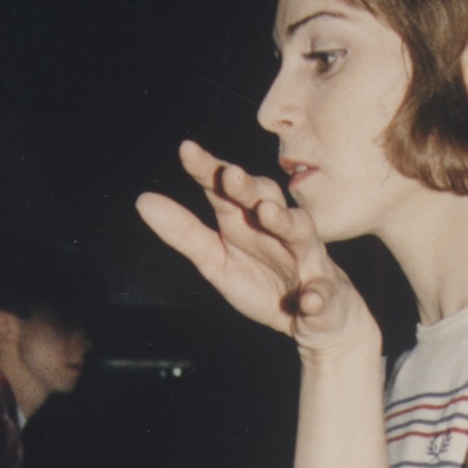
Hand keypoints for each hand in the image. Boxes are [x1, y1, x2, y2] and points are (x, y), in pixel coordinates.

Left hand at [137, 140, 372, 350]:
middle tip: (230, 175)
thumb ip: (184, 232)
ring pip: (300, 232)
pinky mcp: (325, 292)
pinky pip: (322, 293)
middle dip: (249, 187)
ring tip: (267, 214)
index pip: (226, 190)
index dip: (208, 170)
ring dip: (285, 221)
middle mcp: (279, 230)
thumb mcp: (217, 260)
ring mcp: (306, 258)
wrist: (317, 318)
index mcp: (247, 221)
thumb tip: (143, 200)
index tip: (187, 150)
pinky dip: (317, 296)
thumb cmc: (265, 280)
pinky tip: (309, 301)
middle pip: (265, 198)